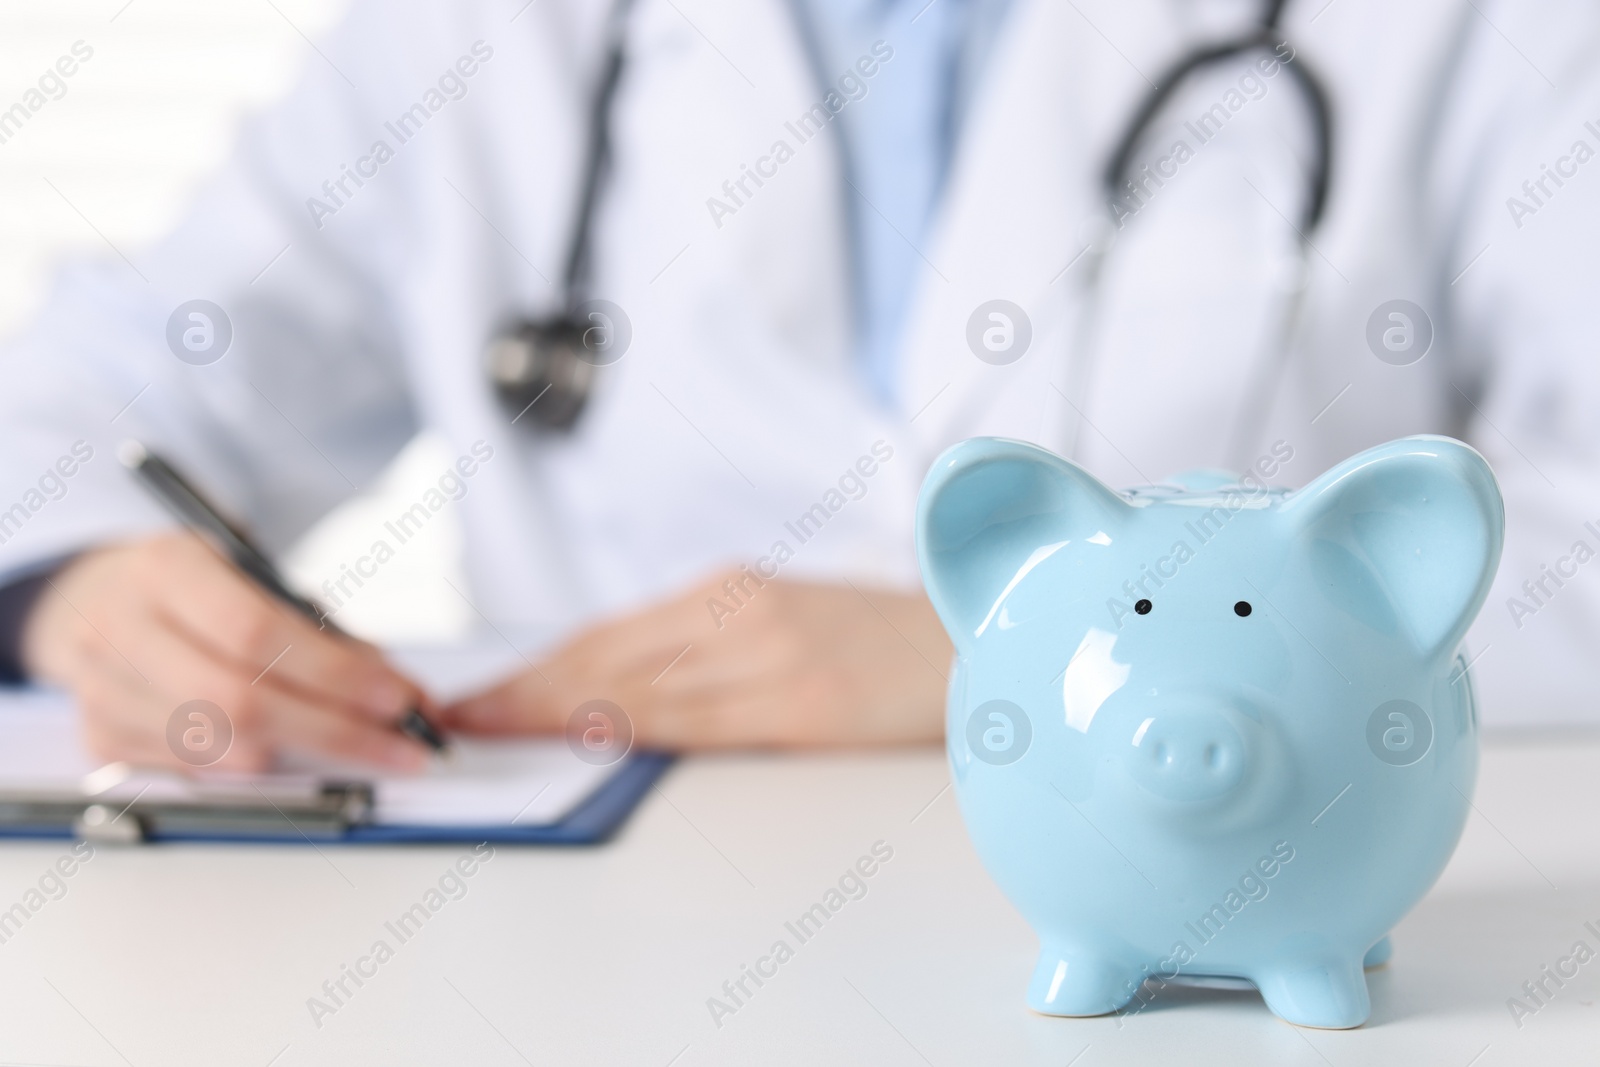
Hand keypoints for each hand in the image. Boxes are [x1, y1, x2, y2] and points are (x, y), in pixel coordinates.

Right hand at [21, 532, 432, 772]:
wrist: (93, 597)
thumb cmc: (194, 584)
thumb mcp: (253, 574)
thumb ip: (319, 626)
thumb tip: (398, 691)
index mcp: (166, 568)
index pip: (256, 632)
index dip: (335, 674)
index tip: (400, 699)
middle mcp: (121, 628)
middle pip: (240, 701)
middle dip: (336, 730)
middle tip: (401, 745)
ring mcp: (103, 690)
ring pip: (222, 747)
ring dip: (304, 753)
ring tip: (356, 740)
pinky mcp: (100, 740)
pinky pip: (199, 772)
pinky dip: (256, 764)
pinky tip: (285, 746)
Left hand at [441, 571, 951, 748]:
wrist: (978, 644)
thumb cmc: (877, 643)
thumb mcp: (785, 623)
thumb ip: (706, 650)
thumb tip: (615, 697)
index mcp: (732, 590)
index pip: (608, 634)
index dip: (533, 668)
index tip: (477, 695)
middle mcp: (741, 611)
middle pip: (607, 656)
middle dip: (523, 691)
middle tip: (458, 717)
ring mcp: (772, 655)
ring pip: (639, 686)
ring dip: (555, 711)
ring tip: (492, 731)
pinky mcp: (805, 703)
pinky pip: (699, 719)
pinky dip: (632, 726)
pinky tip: (588, 735)